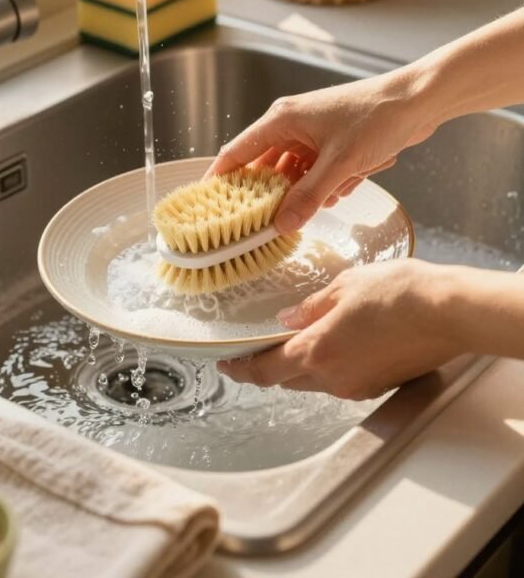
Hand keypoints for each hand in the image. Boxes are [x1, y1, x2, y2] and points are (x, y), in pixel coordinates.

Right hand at [207, 68, 437, 232]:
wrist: (417, 102)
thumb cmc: (377, 118)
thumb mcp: (340, 164)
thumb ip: (308, 196)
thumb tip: (280, 225)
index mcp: (283, 119)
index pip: (238, 151)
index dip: (221, 177)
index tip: (208, 205)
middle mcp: (292, 125)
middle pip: (267, 168)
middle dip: (275, 193)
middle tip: (273, 220)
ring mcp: (313, 134)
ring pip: (296, 174)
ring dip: (311, 190)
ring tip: (332, 191)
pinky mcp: (332, 143)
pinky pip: (318, 173)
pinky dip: (331, 183)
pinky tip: (350, 182)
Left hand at [218, 259, 463, 399]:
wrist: (446, 312)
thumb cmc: (397, 292)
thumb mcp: (344, 286)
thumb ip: (311, 307)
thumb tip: (288, 319)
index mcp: (316, 352)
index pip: (264, 371)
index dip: (241, 370)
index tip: (226, 364)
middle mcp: (332, 378)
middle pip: (288, 379)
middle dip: (272, 363)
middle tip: (263, 342)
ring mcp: (357, 386)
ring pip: (316, 380)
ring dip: (304, 363)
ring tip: (308, 333)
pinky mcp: (378, 386)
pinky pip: (343, 379)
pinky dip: (333, 364)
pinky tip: (342, 338)